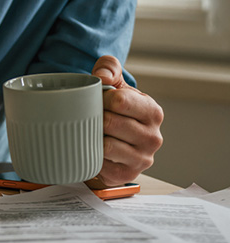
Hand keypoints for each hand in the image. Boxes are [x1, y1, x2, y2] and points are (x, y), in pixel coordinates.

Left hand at [90, 55, 163, 185]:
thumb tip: (102, 77)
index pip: (120, 101)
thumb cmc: (114, 109)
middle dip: (94, 118)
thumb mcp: (114, 83)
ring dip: (92, 137)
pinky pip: (101, 164)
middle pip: (111, 123)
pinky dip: (92, 154)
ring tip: (90, 130)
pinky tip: (92, 148)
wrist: (112, 140)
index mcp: (153, 112)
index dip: (100, 98)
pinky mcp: (126, 175)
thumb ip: (109, 67)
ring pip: (106, 145)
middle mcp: (153, 137)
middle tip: (88, 116)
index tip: (95, 100)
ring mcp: (142, 159)